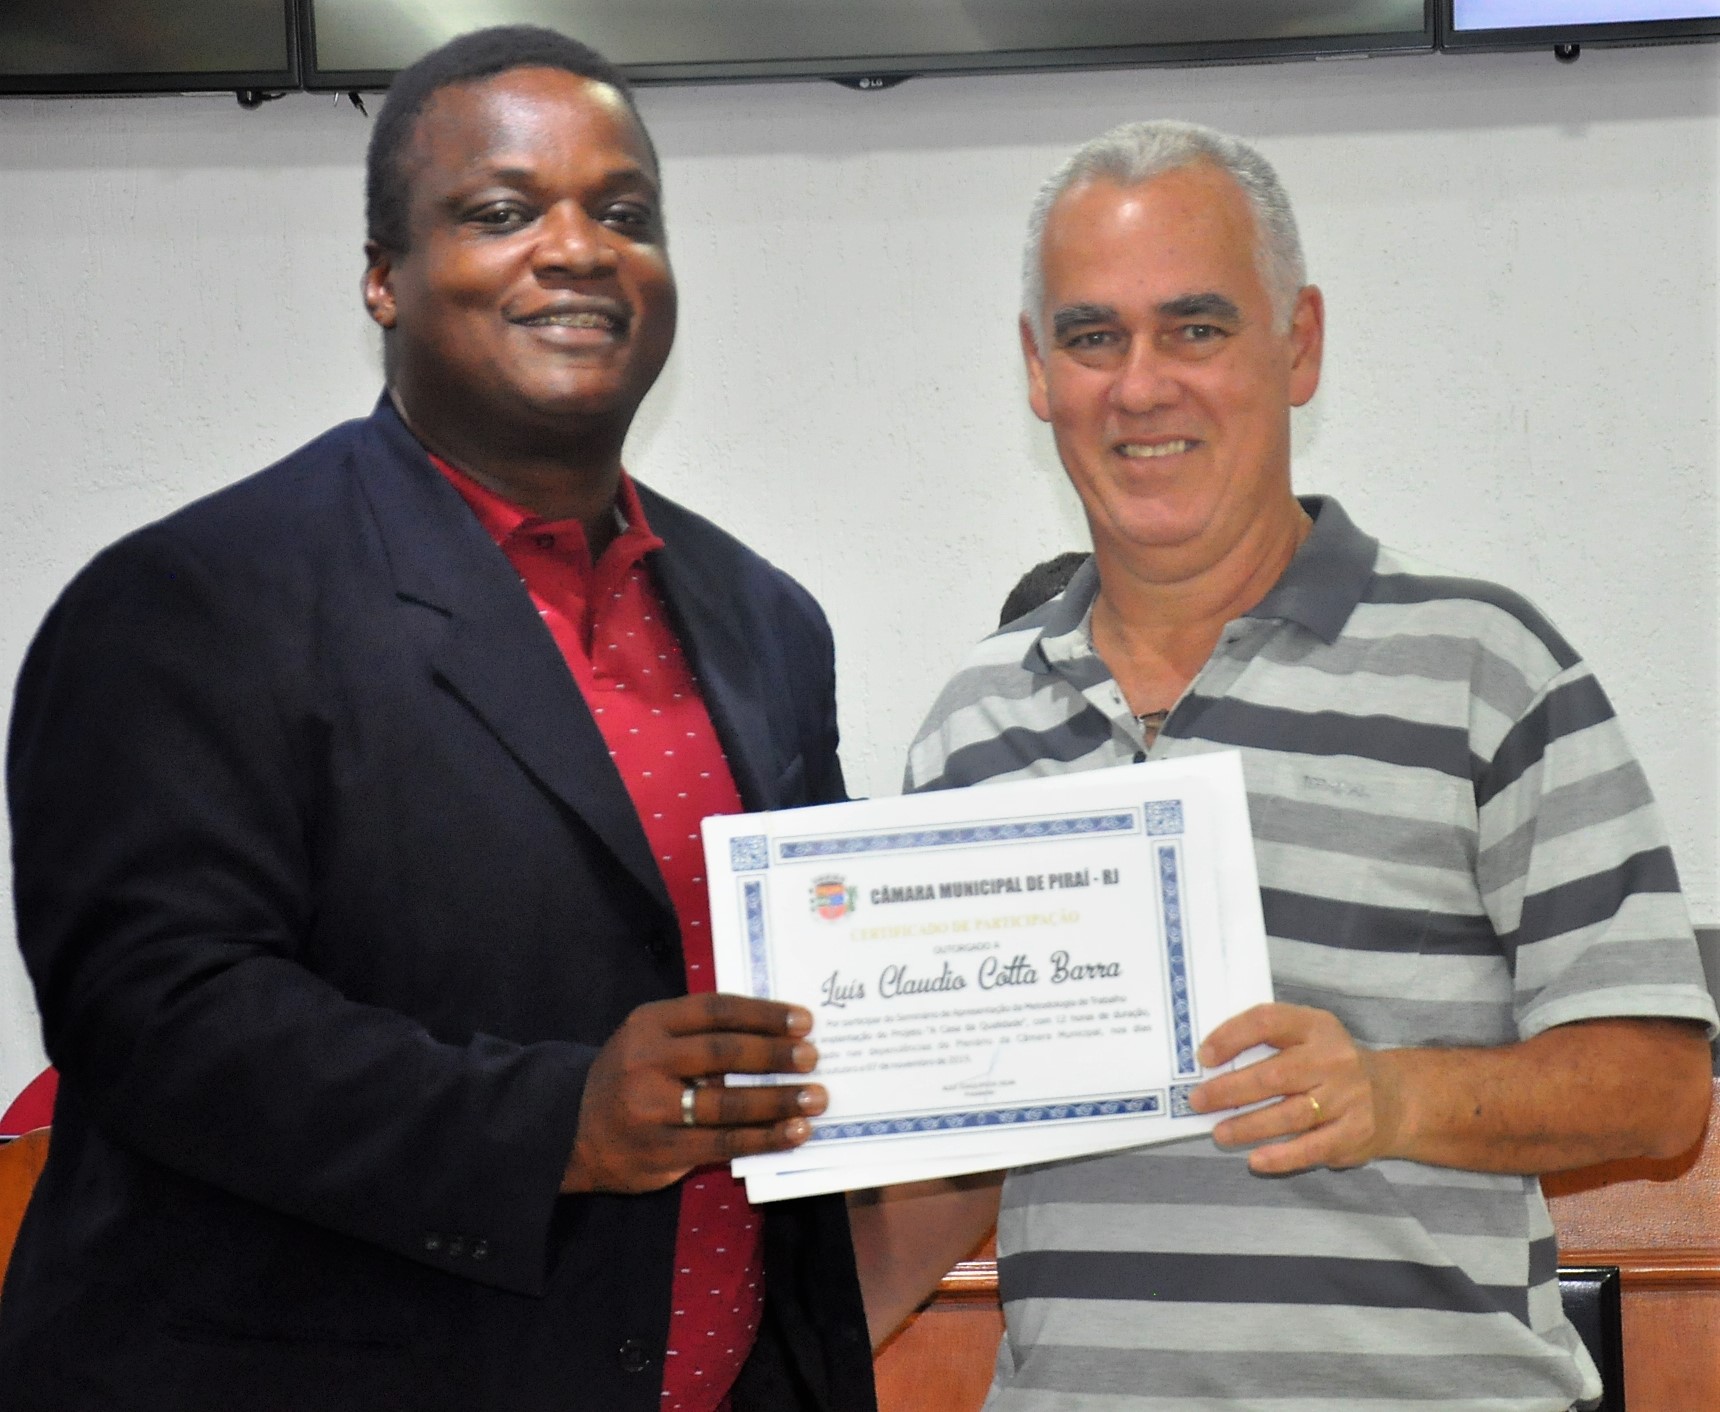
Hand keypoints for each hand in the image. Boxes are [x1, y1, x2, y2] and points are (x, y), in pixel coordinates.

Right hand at [560, 993, 826, 1193]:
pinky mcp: (660, 1151)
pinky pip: (722, 1143)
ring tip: (815, 1098)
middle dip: (775, 1054)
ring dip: (778, 1100)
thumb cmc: (630, 1077)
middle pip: (723, 1052)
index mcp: (649, 1023)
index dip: (764, 1014)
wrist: (570, 1130)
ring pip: (727, 1103)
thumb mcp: (651, 1041)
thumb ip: (699, 1035)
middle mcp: (646, 1060)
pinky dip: (764, 1138)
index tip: (804, 1020)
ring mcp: (651, 1108)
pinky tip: (794, 1133)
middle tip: (813, 1057)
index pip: (716, 1010)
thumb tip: (777, 1035)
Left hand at [1188, 1003, 1405, 1174]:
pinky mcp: (1354, 1133)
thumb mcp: (1307, 1037)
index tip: (1204, 1057)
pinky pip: (1311, 1148)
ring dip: (1248, 1126)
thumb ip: (1269, 1043)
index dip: (1232, 1036)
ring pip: (1290, 1114)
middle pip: (1274, 1075)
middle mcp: (1333, 1059)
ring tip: (1219, 1133)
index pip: (1268, 1021)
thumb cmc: (1329, 1065)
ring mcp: (1347, 1098)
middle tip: (1198, 1101)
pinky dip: (1281, 1156)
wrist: (1393, 1097)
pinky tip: (1255, 1160)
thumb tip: (1211, 1065)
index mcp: (1315, 1026)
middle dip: (1230, 1090)